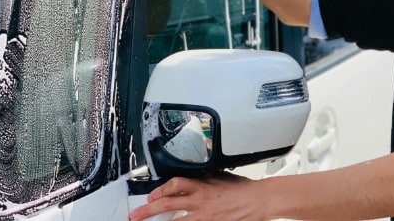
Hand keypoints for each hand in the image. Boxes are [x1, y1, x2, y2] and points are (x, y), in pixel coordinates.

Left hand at [129, 172, 267, 220]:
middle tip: (136, 215)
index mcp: (202, 186)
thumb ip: (205, 179)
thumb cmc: (242, 189)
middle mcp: (200, 202)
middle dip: (148, 210)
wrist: (258, 200)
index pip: (175, 185)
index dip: (160, 190)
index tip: (150, 195)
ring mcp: (205, 217)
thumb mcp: (220, 177)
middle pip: (168, 205)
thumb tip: (194, 178)